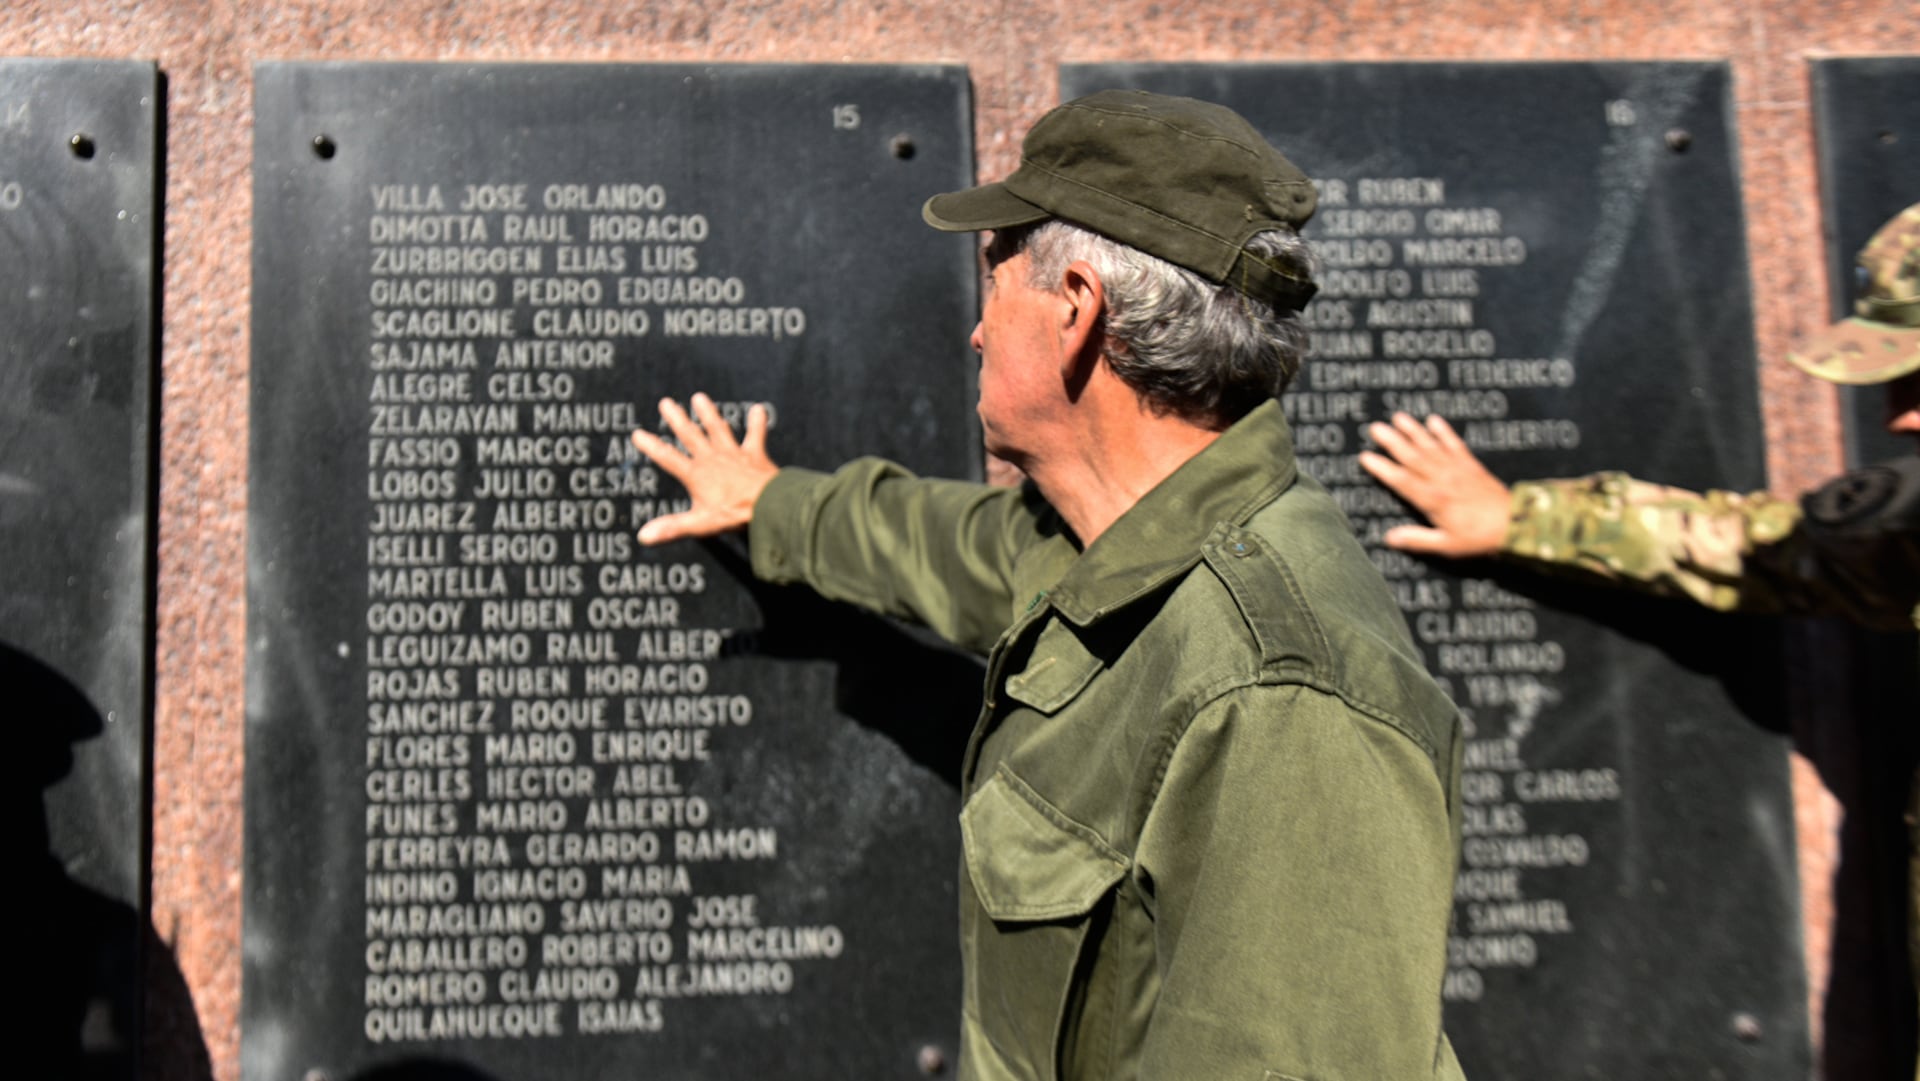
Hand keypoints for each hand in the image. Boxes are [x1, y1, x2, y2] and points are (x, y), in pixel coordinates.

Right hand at [629, 393, 777, 544]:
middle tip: (666, 403)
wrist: (768, 504)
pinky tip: (759, 408)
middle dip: (677, 419)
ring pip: (718, 429)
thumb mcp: (700, 523)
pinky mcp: (755, 455)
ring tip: (699, 398)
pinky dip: (757, 422)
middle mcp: (713, 459)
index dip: (652, 446)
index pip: (668, 458)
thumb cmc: (735, 514)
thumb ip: (672, 527)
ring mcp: (734, 454)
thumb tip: (644, 536)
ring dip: (709, 413)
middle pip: (691, 435)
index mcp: (697, 475)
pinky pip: (756, 435)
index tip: (638, 433)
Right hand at [1358, 412, 1511, 556]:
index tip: (1366, 457)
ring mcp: (1457, 469)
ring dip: (1414, 431)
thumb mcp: (1445, 545)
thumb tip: (1389, 538)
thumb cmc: (1478, 537)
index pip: (1402, 480)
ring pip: (1430, 446)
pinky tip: (1433, 420)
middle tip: (1376, 428)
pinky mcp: (1470, 465)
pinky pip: (1454, 444)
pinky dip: (1443, 431)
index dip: (1382, 468)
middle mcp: (1442, 479)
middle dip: (1393, 441)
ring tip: (1398, 417)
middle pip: (1413, 457)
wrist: (1514, 524)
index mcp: (1433, 499)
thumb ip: (1417, 540)